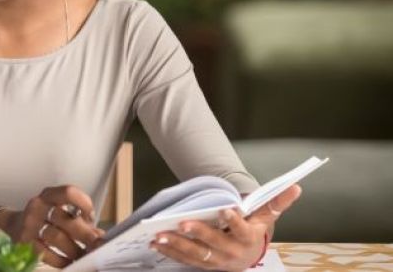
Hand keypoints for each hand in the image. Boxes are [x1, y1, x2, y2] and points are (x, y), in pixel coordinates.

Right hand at [0, 185, 105, 267]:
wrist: (12, 225)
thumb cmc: (44, 218)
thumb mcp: (58, 211)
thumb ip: (78, 219)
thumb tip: (100, 235)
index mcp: (49, 195)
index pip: (68, 193)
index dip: (83, 203)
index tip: (91, 217)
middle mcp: (38, 206)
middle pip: (64, 219)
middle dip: (85, 234)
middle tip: (97, 245)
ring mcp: (29, 224)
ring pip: (56, 237)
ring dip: (74, 249)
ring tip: (85, 255)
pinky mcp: (24, 242)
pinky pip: (46, 253)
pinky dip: (61, 259)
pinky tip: (69, 261)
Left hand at [150, 184, 301, 270]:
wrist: (248, 255)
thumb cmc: (254, 229)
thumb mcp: (266, 216)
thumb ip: (277, 202)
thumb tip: (296, 186)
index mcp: (249, 238)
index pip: (242, 230)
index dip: (235, 220)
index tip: (225, 210)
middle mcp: (232, 253)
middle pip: (214, 244)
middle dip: (198, 234)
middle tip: (182, 223)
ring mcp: (217, 261)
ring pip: (196, 254)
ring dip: (177, 245)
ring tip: (160, 235)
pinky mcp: (203, 264)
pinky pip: (184, 260)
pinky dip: (170, 251)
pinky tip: (155, 242)